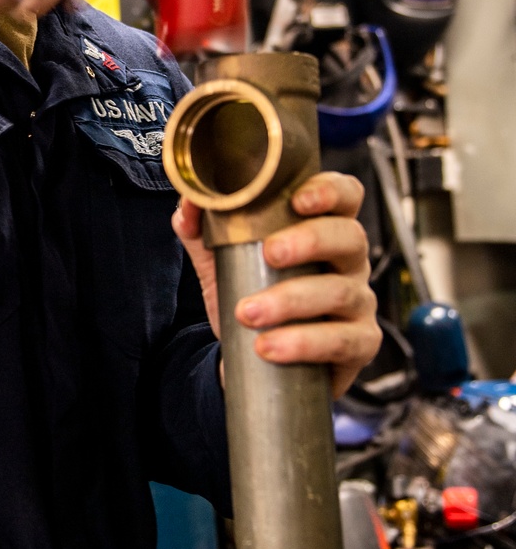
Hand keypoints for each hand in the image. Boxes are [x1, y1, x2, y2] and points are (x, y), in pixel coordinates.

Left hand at [172, 171, 379, 397]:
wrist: (252, 357)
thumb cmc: (250, 293)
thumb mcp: (220, 258)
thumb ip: (201, 227)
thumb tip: (188, 204)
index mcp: (323, 227)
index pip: (345, 195)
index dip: (330, 191)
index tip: (298, 200)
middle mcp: (349, 260)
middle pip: (349, 237)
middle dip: (309, 241)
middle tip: (269, 253)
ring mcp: (359, 302)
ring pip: (341, 292)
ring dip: (291, 300)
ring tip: (248, 313)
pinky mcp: (360, 344)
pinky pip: (343, 342)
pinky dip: (303, 344)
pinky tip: (268, 347)